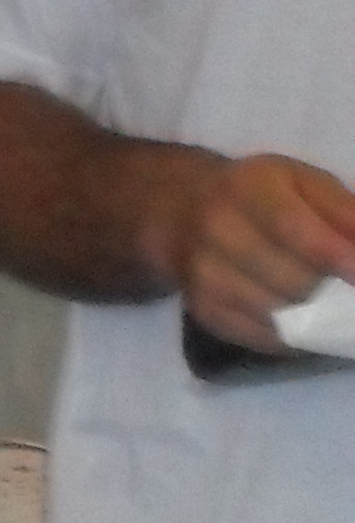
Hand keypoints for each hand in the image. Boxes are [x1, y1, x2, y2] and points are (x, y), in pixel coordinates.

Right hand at [153, 151, 354, 353]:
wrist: (182, 211)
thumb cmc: (262, 196)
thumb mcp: (304, 184)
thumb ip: (343, 211)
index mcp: (247, 188)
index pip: (292, 227)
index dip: (334, 255)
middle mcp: (215, 230)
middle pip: (291, 280)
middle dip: (331, 289)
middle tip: (341, 284)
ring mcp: (203, 274)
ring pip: (280, 314)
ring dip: (314, 314)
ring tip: (322, 299)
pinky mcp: (203, 310)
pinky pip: (264, 338)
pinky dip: (293, 335)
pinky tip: (299, 316)